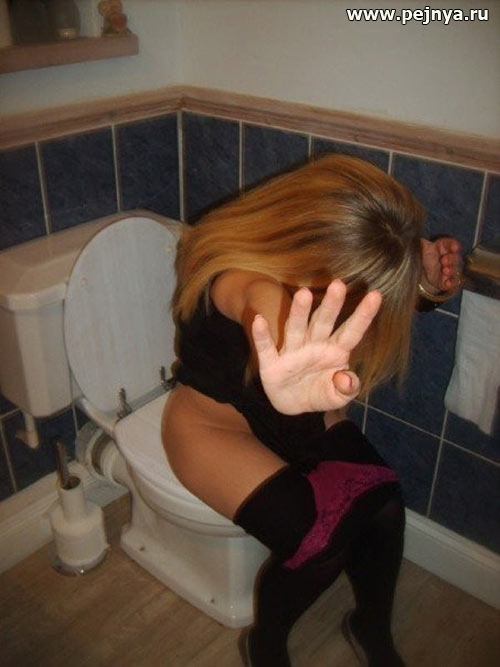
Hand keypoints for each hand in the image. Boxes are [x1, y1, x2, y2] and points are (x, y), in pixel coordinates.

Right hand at [251, 280, 381, 414]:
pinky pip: (266, 348)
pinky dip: (262, 336)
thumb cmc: (320, 392)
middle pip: (323, 322)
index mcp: (335, 351)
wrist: (294, 405)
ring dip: (300, 312)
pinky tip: (259, 320)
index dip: (363, 315)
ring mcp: (292, 352)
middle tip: (339, 284)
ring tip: (304, 293)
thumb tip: (346, 379)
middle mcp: (314, 345)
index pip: (352, 331)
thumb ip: (347, 389)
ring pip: (296, 328)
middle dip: (331, 305)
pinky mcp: (271, 364)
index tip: (376, 295)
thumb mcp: (338, 396)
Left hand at [421, 237, 461, 292]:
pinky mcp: (449, 280)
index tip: (454, 247)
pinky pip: (453, 282)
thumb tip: (421, 238)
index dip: (453, 245)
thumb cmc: (427, 258)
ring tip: (445, 270)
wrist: (424, 273)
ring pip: (455, 269)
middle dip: (451, 259)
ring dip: (451, 270)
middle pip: (455, 257)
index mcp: (445, 247)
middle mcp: (450, 258)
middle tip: (444, 260)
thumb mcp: (424, 248)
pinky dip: (451, 283)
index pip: (451, 244)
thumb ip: (424, 242)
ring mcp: (451, 269)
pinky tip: (447, 282)